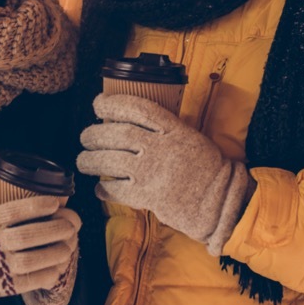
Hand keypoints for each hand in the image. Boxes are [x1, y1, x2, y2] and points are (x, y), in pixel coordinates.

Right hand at [0, 195, 79, 304]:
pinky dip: (50, 274)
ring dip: (59, 250)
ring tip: (71, 243)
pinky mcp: (1, 288)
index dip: (39, 205)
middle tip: (74, 222)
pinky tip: (59, 267)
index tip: (57, 201)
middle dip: (58, 227)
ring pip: (36, 259)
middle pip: (32, 234)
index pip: (15, 210)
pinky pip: (31, 282)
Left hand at [75, 92, 253, 254]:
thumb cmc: (206, 168)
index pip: (137, 108)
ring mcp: (153, 172)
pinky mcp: (149, 196)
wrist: (220, 201)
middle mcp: (161, 147)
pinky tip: (99, 188)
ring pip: (111, 160)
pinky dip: (104, 188)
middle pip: (118, 134)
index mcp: (173, 129)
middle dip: (95, 134)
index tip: (98, 103)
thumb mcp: (189, 137)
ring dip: (91, 160)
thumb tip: (128, 122)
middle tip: (85, 136)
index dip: (113, 103)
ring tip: (83, 160)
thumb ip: (163, 129)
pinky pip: (118, 190)